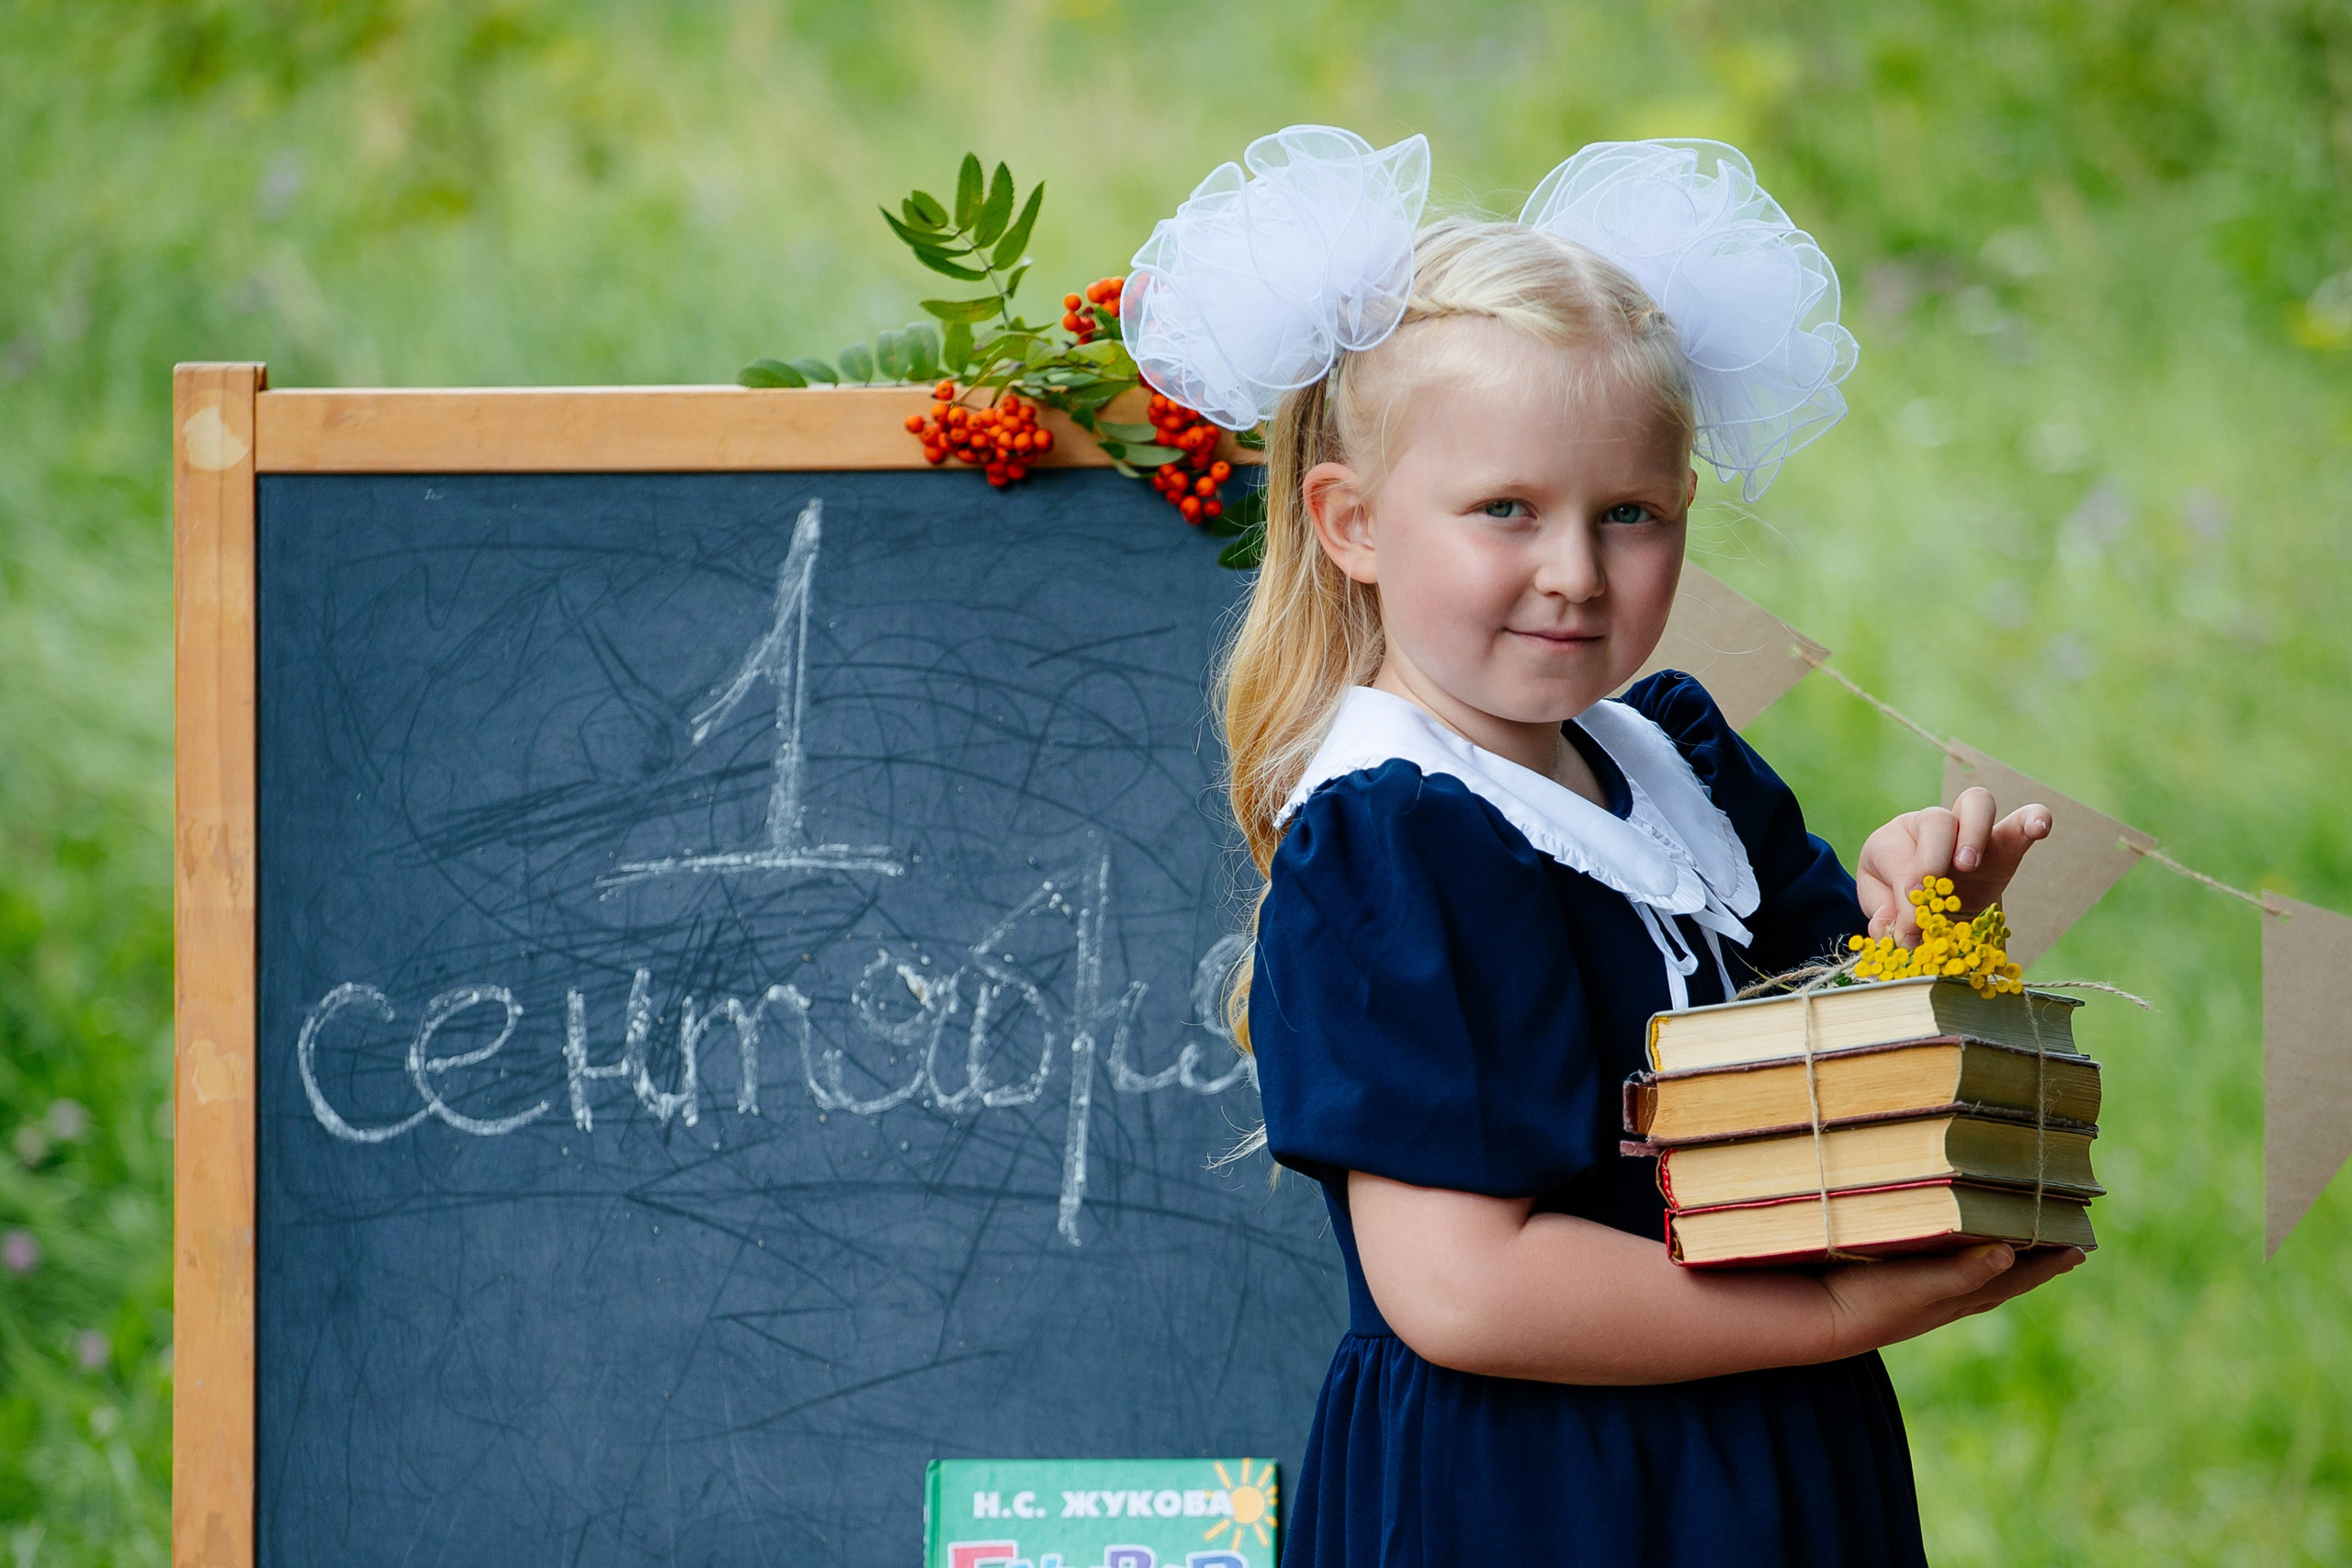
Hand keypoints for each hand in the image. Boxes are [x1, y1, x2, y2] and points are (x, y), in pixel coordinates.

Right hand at [1819, 1243, 2084, 1356]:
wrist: (1815, 1322)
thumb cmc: (1867, 1302)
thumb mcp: (1916, 1286)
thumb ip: (1959, 1273)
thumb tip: (2011, 1254)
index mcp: (1957, 1296)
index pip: (2015, 1278)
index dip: (2047, 1264)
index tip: (2080, 1248)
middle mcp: (1947, 1297)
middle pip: (2002, 1279)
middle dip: (2032, 1261)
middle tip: (2059, 1243)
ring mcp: (1922, 1294)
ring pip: (1975, 1277)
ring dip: (2001, 1260)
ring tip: (2016, 1245)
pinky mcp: (1897, 1284)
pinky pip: (1946, 1271)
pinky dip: (1964, 1259)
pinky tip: (1951, 1249)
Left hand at [1855, 787, 2052, 941]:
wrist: (1929, 910)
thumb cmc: (1897, 906)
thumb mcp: (1885, 913)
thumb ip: (1887, 919)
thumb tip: (1894, 929)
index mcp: (1891, 842)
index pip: (1898, 857)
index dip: (1904, 889)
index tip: (1911, 923)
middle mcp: (1927, 826)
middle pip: (1934, 820)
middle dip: (1933, 856)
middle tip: (1935, 886)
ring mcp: (1967, 830)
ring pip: (1975, 805)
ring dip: (1973, 834)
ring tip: (1969, 866)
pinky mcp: (2004, 843)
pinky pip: (2020, 822)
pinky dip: (2032, 821)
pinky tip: (2041, 828)